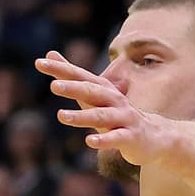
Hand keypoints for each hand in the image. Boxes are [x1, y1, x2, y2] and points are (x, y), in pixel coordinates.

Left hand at [35, 50, 159, 165]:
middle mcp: (114, 100)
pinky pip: (116, 138)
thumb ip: (72, 76)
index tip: (39, 63)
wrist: (155, 136)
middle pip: (91, 92)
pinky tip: (89, 141)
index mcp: (103, 89)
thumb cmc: (117, 114)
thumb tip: (49, 54)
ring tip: (61, 116)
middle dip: (73, 88)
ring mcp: (124, 118)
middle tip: (53, 86)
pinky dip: (103, 140)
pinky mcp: (130, 137)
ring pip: (101, 115)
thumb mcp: (94, 94)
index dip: (61, 69)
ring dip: (82, 116)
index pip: (79, 76)